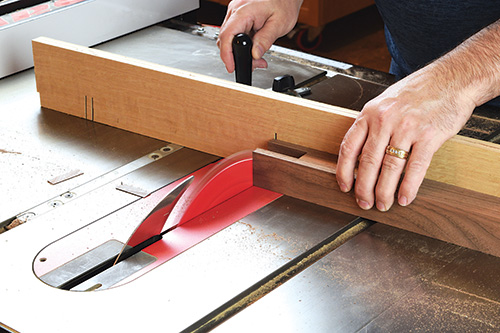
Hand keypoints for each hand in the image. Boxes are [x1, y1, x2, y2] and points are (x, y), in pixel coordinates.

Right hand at [217, 0, 302, 72]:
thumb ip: (266, 39)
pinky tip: (254, 46)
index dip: (227, 55)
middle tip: (254, 64)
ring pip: (229, 37)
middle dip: (236, 56)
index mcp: (244, 12)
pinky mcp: (238, 14)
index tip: (231, 66)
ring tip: (257, 57)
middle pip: (226, 39)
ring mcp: (235, 12)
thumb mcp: (279, 23)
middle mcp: (236, 10)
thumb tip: (255, 54)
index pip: (227, 36)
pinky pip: (235, 32)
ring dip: (240, 50)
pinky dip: (243, 43)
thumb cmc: (284, 2)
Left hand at [336, 66, 475, 211]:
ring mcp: (407, 128)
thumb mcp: (385, 102)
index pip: (349, 147)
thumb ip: (371, 125)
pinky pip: (415, 167)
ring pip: (390, 168)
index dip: (344, 171)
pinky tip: (404, 198)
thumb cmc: (417, 91)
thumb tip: (358, 156)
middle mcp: (385, 120)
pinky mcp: (429, 136)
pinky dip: (408, 186)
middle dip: (364, 188)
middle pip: (368, 162)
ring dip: (384, 192)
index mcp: (370, 113)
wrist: (451, 79)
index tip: (344, 186)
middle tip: (364, 202)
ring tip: (383, 204)